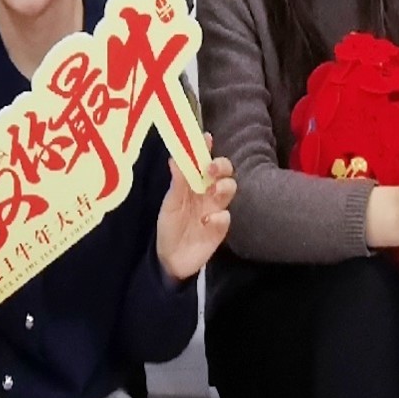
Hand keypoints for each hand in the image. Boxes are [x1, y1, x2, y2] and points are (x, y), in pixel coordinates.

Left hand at [155, 152, 236, 281]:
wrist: (170, 259)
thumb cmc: (168, 227)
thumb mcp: (169, 205)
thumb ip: (176, 184)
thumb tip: (174, 158)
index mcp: (193, 184)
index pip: (202, 162)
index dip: (205, 149)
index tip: (206, 138)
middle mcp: (207, 193)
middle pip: (224, 172)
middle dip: (222, 166)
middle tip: (212, 169)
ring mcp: (215, 209)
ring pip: (229, 189)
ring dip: (224, 187)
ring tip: (212, 193)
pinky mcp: (220, 228)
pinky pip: (226, 217)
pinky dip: (218, 217)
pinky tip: (206, 222)